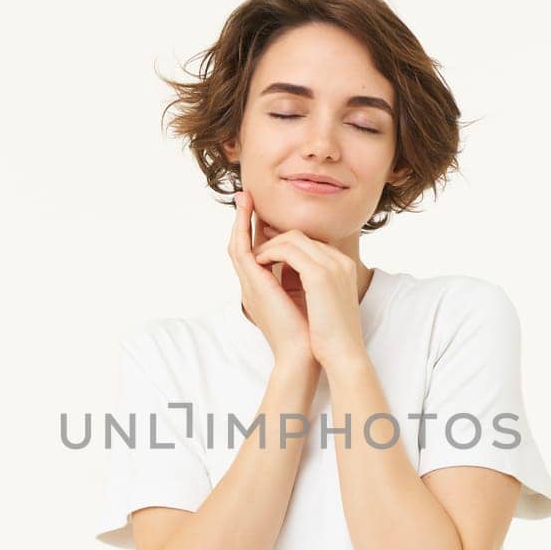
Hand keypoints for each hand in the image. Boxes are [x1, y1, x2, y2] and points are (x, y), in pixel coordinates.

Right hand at [227, 191, 312, 369]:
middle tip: (246, 196)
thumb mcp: (307, 296)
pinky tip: (246, 212)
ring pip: (238, 244)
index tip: (265, 213)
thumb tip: (312, 260)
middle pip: (244, 246)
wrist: (305, 353)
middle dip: (245, 221)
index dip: (260, 232)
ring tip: (244, 197)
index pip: (260, 253)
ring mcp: (250, 285)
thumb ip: (303, 278)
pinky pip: (241, 249)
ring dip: (239, 220)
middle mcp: (254, 286)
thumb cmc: (312, 331)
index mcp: (267, 289)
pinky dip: (242, 230)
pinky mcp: (252, 284)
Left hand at [250, 227, 367, 373]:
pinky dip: (269, 253)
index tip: (267, 246)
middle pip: (301, 235)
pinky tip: (259, 262)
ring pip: (292, 237)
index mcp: (342, 267)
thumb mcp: (322, 302)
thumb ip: (310, 284)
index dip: (285, 242)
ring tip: (254, 257)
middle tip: (256, 244)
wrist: (343, 355)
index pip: (310, 242)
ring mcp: (332, 265)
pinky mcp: (320, 275)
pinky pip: (288, 251)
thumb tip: (288, 273)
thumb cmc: (331, 337)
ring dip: (269, 244)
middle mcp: (339, 261)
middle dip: (274, 236)